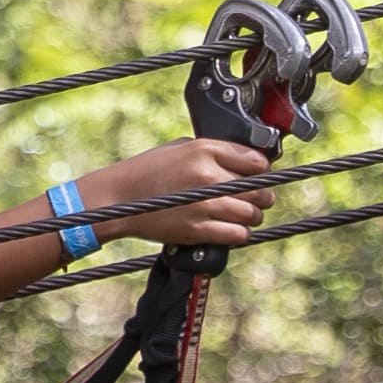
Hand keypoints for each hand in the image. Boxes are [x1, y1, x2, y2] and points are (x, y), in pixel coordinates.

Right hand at [84, 135, 274, 251]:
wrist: (119, 197)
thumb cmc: (149, 170)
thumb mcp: (182, 147)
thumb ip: (215, 152)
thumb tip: (246, 161)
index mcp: (205, 150)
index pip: (256, 162)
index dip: (262, 170)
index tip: (259, 175)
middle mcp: (208, 176)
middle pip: (259, 189)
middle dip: (263, 195)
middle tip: (259, 197)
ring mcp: (204, 205)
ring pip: (251, 214)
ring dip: (253, 215)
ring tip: (245, 213)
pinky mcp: (197, 230)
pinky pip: (237, 235)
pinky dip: (240, 233)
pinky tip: (233, 228)